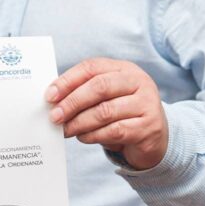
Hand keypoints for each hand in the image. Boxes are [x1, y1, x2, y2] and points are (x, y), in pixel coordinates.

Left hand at [45, 58, 167, 169]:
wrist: (155, 138)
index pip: (92, 67)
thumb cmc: (123, 115)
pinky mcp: (148, 127)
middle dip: (72, 102)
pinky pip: (115, 131)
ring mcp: (146, 104)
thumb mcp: (108, 97)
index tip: (50, 96)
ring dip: (80, 122)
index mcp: (125, 69)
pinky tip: (83, 137)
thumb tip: (52, 100)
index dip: (68, 80)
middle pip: (99, 86)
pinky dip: (93, 135)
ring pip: (105, 111)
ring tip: (66, 130)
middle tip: (54, 116)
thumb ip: (85, 93)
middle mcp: (138, 82)